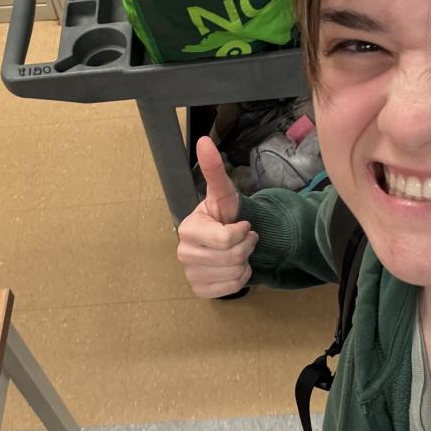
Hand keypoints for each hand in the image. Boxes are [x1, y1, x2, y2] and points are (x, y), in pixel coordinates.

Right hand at [176, 136, 258, 298]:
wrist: (231, 240)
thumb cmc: (226, 215)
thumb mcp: (224, 194)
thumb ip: (214, 170)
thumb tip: (204, 141)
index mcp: (187, 229)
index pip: (226, 239)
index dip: (243, 232)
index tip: (243, 225)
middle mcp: (183, 253)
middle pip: (232, 257)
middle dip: (247, 247)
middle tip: (245, 238)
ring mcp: (190, 274)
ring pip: (234, 274)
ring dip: (245, 262)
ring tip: (240, 252)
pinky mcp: (200, 290)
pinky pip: (231, 289)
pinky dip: (241, 279)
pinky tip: (235, 267)